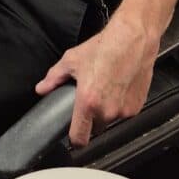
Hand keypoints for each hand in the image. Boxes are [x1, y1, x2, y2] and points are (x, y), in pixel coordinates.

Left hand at [35, 15, 156, 148]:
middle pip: (96, 127)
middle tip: (91, 98)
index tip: (74, 135)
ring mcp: (123, 110)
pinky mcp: (137, 107)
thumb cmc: (105, 47)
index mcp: (87, 103)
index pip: (79, 138)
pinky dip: (121, 104)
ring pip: (110, 120)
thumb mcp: (72, 60)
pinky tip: (119, 86)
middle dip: (92, 117)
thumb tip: (42, 88)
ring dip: (107, 110)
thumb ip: (54, 77)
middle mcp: (106, 111)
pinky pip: (125, 112)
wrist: (133, 39)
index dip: (75, 139)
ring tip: (106, 88)